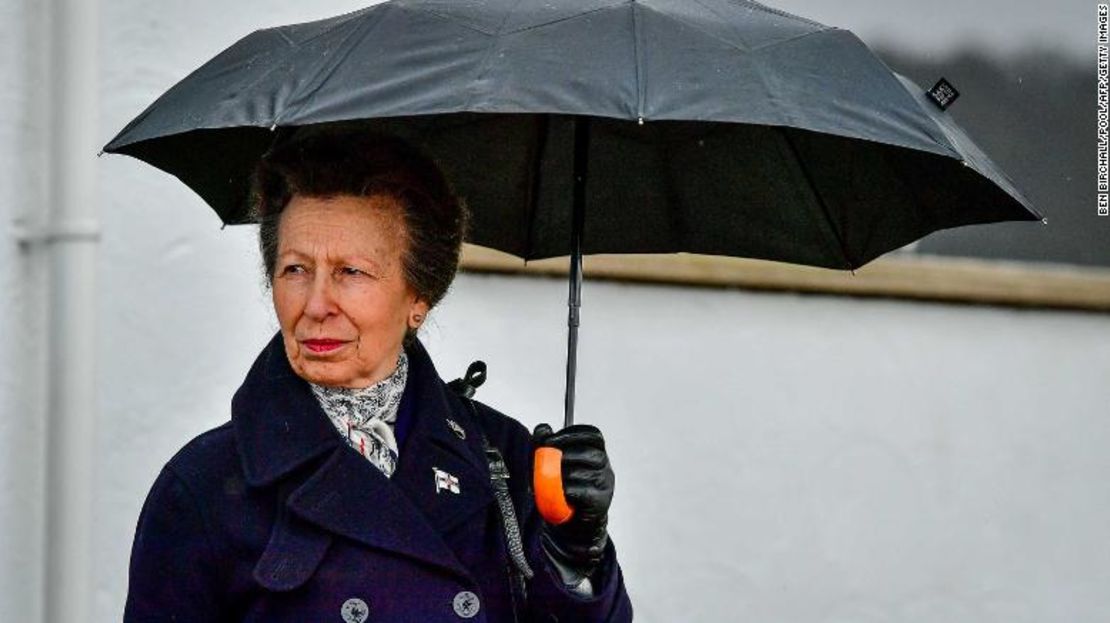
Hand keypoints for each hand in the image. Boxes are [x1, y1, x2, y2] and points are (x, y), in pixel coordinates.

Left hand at [532, 423, 614, 571]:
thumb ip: (545, 444)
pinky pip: (582, 491)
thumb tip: (542, 428)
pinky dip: (566, 490)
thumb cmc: (562, 487)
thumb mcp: (550, 463)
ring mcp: (605, 484)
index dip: (573, 434)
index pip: (593, 435)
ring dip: (563, 473)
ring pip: (585, 472)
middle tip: (545, 456)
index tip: (551, 439)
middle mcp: (605, 466)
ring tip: (549, 478)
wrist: (570, 521)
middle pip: (591, 453)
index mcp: (597, 452)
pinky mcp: (600, 501)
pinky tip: (558, 492)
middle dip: (565, 452)